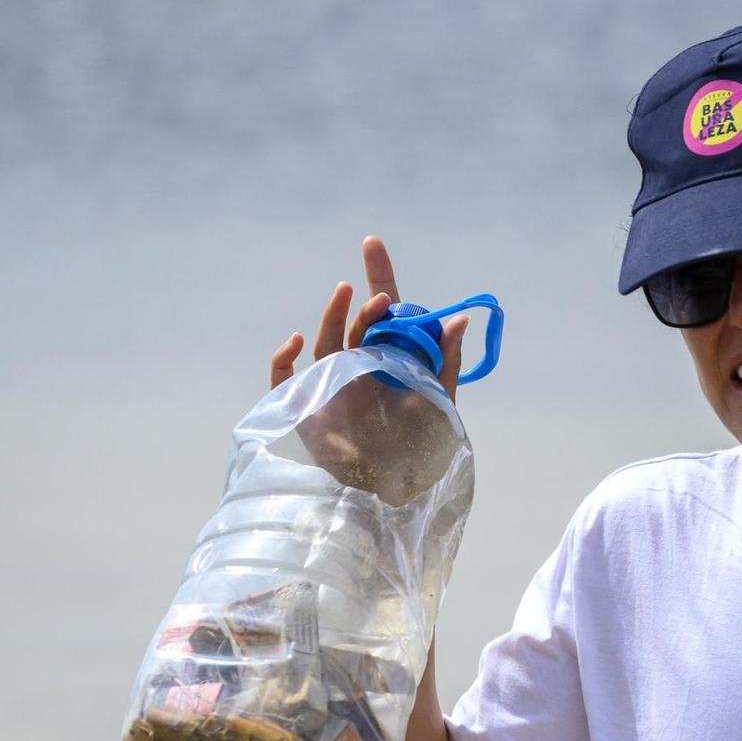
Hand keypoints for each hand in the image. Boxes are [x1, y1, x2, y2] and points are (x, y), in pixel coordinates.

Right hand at [265, 237, 469, 505]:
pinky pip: (284, 378)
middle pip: (356, 326)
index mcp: (390, 364)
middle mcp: (359, 370)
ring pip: (325, 343)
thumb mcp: (439, 406)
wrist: (389, 497)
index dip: (379, 277)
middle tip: (382, 296)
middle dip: (364, 305)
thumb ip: (446, 363)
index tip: (372, 243)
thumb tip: (458, 318)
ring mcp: (330, 387)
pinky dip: (283, 358)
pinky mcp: (305, 409)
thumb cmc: (418, 455)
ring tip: (345, 294)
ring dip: (333, 317)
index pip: (385, 315)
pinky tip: (296, 341)